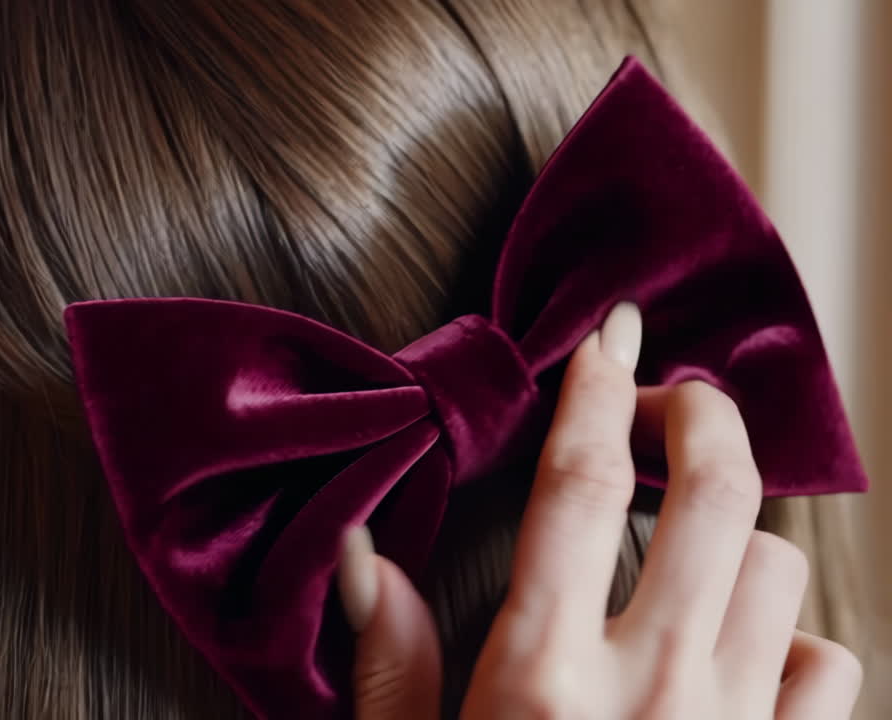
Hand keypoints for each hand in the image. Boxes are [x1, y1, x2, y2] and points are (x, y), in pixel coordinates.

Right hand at [341, 302, 862, 718]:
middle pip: (713, 494)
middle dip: (703, 416)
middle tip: (674, 402)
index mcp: (540, 677)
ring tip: (692, 540)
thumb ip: (389, 666)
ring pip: (780, 570)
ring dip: (739, 535)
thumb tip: (359, 553)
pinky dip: (798, 646)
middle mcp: (651, 688)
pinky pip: (831, 673)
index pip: (575, 485)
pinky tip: (746, 659)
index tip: (609, 329)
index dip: (596, 387)